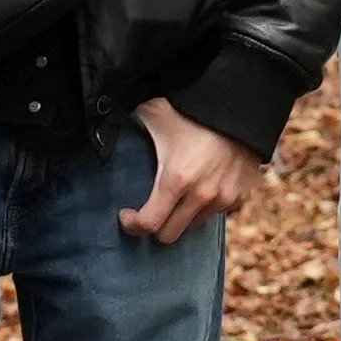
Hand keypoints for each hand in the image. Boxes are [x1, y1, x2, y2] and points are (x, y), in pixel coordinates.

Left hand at [122, 105, 264, 247]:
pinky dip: (205, 208)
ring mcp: (224, 199)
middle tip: (150, 210)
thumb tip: (99, 117)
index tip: (127, 215)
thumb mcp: (154, 112)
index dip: (132, 224)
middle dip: (155, 226)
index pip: (149, 224)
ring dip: (181, 216)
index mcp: (176, 179)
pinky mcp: (240, 197)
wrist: (241, 105)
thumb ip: (124, 118)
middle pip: (169, 235)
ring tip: (177, 196)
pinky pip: (216, 215)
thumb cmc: (193, 109)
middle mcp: (201, 195)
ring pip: (192, 225)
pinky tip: (201, 188)